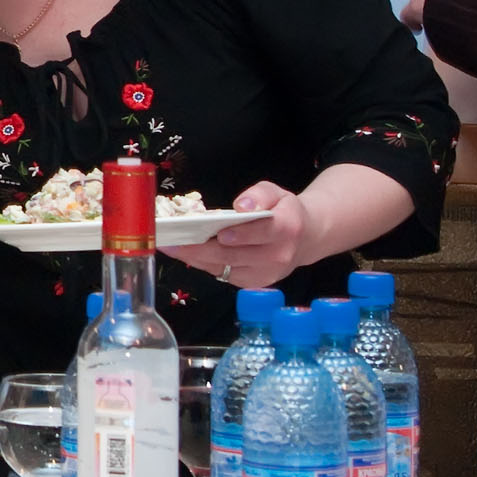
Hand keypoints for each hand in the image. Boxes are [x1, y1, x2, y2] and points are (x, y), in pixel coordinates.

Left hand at [162, 181, 305, 288]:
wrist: (304, 238)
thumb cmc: (284, 212)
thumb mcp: (276, 193)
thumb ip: (260, 195)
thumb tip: (243, 205)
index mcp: (287, 229)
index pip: (263, 233)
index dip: (241, 234)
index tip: (219, 233)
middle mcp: (278, 256)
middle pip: (235, 255)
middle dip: (201, 249)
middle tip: (173, 241)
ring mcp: (265, 274)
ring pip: (224, 267)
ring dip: (195, 258)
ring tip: (171, 246)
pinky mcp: (253, 283)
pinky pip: (223, 274)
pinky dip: (203, 264)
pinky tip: (185, 253)